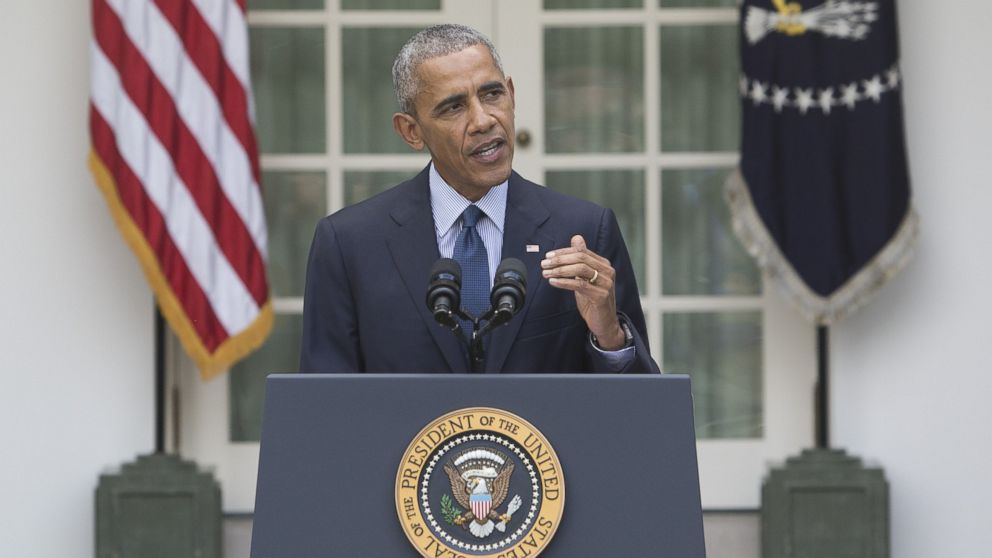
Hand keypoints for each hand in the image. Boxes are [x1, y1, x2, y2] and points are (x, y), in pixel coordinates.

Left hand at [541, 235, 625, 349]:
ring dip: (560, 270)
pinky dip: (564, 282)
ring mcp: (606, 284)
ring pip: (580, 270)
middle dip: (559, 260)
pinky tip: (553, 282)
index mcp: (603, 264)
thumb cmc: (593, 299)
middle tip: (544, 264)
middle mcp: (607, 271)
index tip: (548, 256)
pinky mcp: (601, 296)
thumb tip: (576, 238)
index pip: (581, 251)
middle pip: (580, 258)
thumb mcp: (585, 277)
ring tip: (546, 273)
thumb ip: (581, 259)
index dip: (563, 252)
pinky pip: (580, 285)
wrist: (604, 322)